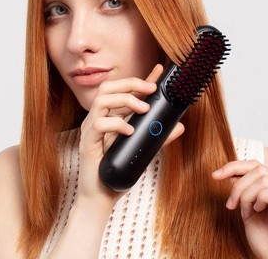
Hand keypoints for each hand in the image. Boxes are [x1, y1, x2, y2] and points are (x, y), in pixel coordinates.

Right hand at [77, 64, 184, 206]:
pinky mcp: (87, 142)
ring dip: (126, 100)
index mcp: (110, 116)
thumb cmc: (119, 171)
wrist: (101, 197)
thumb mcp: (143, 149)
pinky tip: (130, 130)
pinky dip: (117, 124)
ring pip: (102, 100)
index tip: (159, 71)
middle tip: (151, 89)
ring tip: (143, 108)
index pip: (124, 91)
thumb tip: (180, 126)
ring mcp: (91, 129)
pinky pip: (98, 124)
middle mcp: (99, 118)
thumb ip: (159, 136)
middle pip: (109, 87)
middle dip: (131, 83)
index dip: (141, 78)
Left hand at [212, 160, 267, 258]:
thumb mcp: (247, 210)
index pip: (255, 164)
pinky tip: (258, 211)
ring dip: (247, 195)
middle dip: (238, 186)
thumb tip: (229, 173)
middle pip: (258, 169)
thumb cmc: (265, 240)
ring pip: (264, 178)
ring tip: (246, 213)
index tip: (215, 175)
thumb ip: (242, 191)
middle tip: (231, 205)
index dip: (233, 166)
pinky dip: (261, 199)